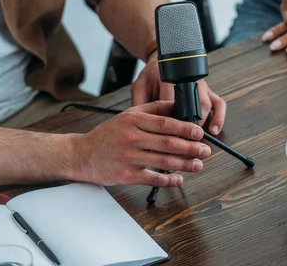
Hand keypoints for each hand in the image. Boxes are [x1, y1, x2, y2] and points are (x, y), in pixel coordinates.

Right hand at [70, 101, 211, 186]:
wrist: (81, 154)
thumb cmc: (108, 134)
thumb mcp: (129, 115)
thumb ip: (154, 109)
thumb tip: (177, 105)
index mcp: (134, 121)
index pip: (165, 123)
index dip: (185, 128)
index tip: (199, 132)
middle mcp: (132, 138)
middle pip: (168, 143)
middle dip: (190, 148)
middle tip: (205, 150)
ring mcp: (129, 158)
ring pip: (163, 162)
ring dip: (184, 164)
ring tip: (198, 164)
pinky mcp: (127, 175)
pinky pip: (152, 179)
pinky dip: (168, 181)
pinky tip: (179, 179)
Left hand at [131, 54, 225, 134]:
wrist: (162, 61)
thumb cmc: (151, 75)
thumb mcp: (139, 87)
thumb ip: (140, 103)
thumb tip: (143, 124)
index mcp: (168, 79)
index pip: (172, 102)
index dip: (171, 120)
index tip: (167, 135)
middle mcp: (188, 81)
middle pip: (194, 103)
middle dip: (191, 123)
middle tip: (185, 139)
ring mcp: (200, 85)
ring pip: (209, 103)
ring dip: (206, 121)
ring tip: (202, 135)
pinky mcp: (207, 90)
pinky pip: (218, 103)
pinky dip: (219, 117)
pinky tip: (214, 129)